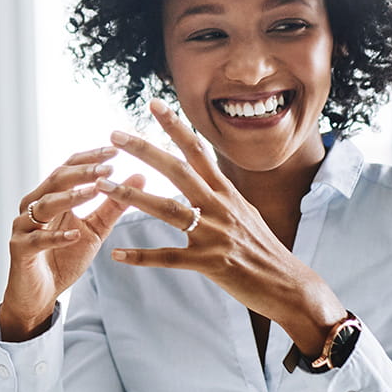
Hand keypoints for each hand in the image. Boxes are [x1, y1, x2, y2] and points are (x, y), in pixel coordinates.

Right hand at [0, 146, 140, 340]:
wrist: (39, 294)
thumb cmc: (63, 258)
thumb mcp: (95, 230)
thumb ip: (113, 206)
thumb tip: (140, 177)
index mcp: (50, 197)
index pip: (68, 168)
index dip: (90, 158)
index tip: (115, 151)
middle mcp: (33, 206)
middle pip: (56, 180)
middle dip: (82, 172)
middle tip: (107, 167)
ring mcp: (24, 226)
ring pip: (44, 205)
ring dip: (70, 197)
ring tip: (95, 191)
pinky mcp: (20, 249)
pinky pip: (38, 240)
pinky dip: (57, 237)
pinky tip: (75, 234)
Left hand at [102, 99, 345, 354]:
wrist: (289, 286)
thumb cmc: (263, 250)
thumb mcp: (245, 212)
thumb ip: (222, 195)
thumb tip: (208, 176)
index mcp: (226, 193)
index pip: (198, 151)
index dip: (175, 127)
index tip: (153, 104)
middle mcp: (220, 207)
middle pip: (178, 170)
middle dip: (145, 150)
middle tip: (115, 134)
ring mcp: (214, 234)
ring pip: (167, 209)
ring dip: (132, 197)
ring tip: (103, 186)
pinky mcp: (210, 263)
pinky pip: (169, 258)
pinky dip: (142, 257)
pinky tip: (117, 254)